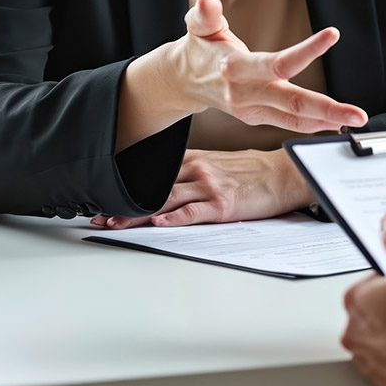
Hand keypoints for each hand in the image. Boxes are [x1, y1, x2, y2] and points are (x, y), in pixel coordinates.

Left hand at [91, 148, 314, 228]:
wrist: (285, 174)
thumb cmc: (254, 172)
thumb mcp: (218, 163)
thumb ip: (193, 171)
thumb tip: (168, 188)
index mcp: (194, 160)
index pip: (152, 175)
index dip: (126, 189)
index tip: (104, 201)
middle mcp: (197, 170)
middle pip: (153, 190)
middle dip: (124, 206)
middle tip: (100, 217)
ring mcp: (210, 187)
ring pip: (166, 201)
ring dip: (138, 215)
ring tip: (116, 225)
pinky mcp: (223, 204)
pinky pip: (193, 212)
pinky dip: (175, 218)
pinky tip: (159, 224)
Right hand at [118, 0, 367, 149]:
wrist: (184, 80)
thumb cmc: (200, 48)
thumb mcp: (198, 27)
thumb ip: (205, 15)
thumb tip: (208, 2)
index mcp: (236, 68)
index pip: (277, 62)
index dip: (306, 50)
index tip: (333, 34)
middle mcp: (246, 93)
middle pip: (293, 102)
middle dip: (328, 109)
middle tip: (357, 114)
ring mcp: (253, 109)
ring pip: (295, 119)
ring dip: (327, 121)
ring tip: (355, 119)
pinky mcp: (257, 117)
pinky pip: (289, 123)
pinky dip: (313, 124)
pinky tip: (335, 123)